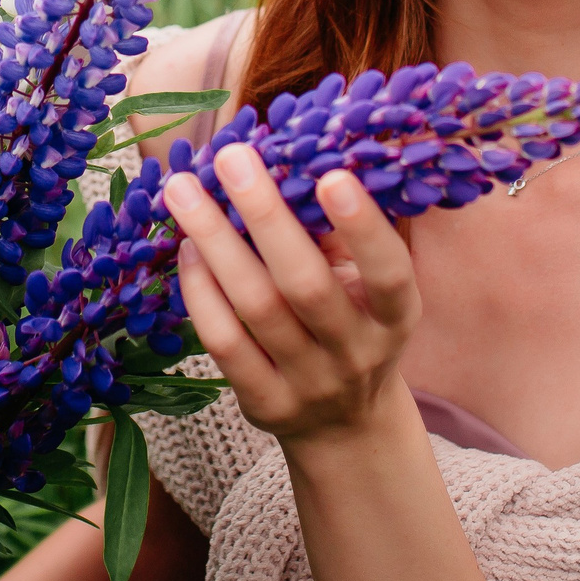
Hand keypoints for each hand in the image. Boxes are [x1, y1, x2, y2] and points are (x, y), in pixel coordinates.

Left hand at [161, 146, 422, 448]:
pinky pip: (225, 342)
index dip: (364, 228)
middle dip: (265, 215)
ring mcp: (310, 383)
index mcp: (395, 316)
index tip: (332, 175)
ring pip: (257, 309)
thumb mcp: (366, 287)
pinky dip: (201, 291)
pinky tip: (187, 249)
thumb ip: (339, 236)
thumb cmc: (352, 324)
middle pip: (306, 285)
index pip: (389, 274)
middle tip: (230, 157)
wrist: (345, 423)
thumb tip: (292, 160)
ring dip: (216, 243)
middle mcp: (357, 352)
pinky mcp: (266, 403)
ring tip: (185, 192)